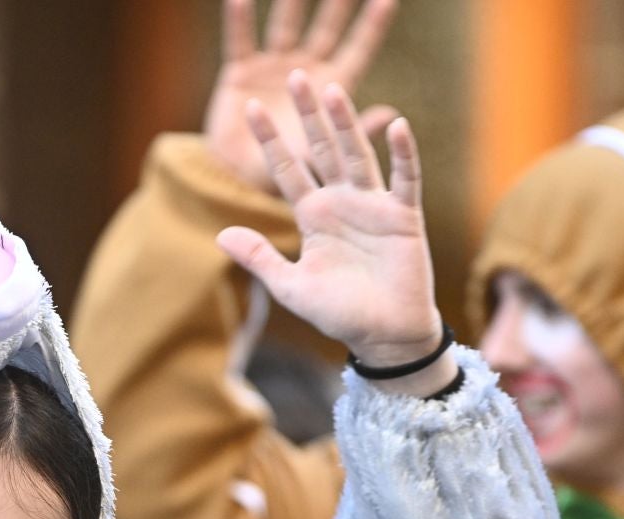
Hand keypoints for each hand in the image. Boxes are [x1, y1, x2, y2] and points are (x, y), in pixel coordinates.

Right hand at [205, 0, 397, 193]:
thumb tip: (391, 115)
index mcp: (329, 88)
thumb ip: (352, 134)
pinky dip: (239, 21)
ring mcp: (273, 66)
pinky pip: (239, 41)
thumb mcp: (322, 156)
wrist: (237, 178)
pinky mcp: (240, 71)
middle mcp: (305, 69)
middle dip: (336, 6)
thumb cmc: (288, 171)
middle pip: (326, 29)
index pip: (357, 49)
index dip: (372, 25)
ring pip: (286, 26)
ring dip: (291, 3)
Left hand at [214, 74, 441, 369]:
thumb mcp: (290, 285)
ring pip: (357, 155)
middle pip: (322, 149)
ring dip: (347, 123)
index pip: (287, 170)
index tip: (250, 110)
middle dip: (308, 115)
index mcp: (312, 215)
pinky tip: (396, 126)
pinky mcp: (403, 216)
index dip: (270, 141)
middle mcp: (341, 202)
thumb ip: (259, 257)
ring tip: (333, 91)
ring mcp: (373, 206)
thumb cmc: (338, 313)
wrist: (382, 335)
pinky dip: (402, 154)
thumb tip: (220, 234)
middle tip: (296, 77)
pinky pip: (404, 179)